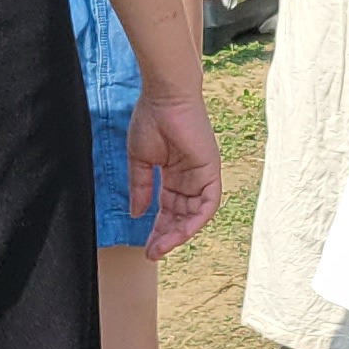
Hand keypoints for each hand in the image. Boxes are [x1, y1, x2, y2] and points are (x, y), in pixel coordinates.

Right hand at [130, 90, 223, 256]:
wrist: (163, 97)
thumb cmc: (151, 119)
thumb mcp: (140, 160)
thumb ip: (140, 187)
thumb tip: (136, 213)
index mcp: (174, 174)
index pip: (168, 209)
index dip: (158, 228)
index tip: (146, 246)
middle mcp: (190, 177)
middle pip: (181, 215)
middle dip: (166, 236)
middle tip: (152, 252)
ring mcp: (202, 174)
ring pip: (194, 214)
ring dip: (178, 233)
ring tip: (160, 247)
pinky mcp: (212, 170)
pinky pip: (209, 203)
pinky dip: (196, 221)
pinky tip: (179, 233)